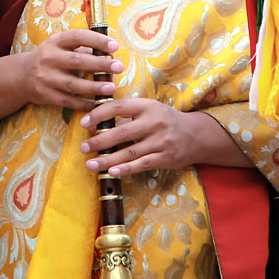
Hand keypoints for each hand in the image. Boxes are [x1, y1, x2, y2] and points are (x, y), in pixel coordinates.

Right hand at [19, 28, 122, 110]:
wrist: (21, 76)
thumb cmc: (51, 59)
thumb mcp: (61, 47)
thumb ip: (82, 49)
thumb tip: (110, 55)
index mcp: (55, 41)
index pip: (77, 36)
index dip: (97, 40)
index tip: (115, 46)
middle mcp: (48, 57)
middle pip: (78, 61)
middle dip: (100, 64)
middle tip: (119, 67)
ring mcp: (45, 77)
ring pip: (73, 84)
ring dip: (94, 87)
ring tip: (111, 88)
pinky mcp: (44, 94)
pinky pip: (68, 101)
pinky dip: (83, 103)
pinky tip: (97, 104)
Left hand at [79, 99, 213, 176]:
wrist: (196, 135)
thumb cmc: (165, 121)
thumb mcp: (149, 110)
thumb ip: (126, 116)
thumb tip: (96, 127)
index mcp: (147, 106)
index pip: (118, 107)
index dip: (99, 114)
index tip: (84, 123)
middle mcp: (154, 122)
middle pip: (121, 132)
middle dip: (99, 141)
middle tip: (83, 148)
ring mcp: (160, 141)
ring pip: (129, 152)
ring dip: (107, 160)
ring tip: (90, 164)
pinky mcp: (165, 158)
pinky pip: (141, 165)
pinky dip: (125, 169)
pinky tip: (112, 172)